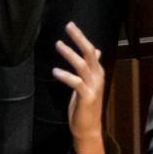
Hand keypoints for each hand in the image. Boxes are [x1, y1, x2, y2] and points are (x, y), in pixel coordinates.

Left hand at [53, 22, 105, 153]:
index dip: (81, 38)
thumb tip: (96, 50)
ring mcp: (93, 87)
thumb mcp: (89, 83)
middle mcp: (97, 77)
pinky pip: (76, 83)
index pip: (90, 50)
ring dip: (71, 54)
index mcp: (97, 72)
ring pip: (83, 66)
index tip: (71, 26)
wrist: (89, 128)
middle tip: (69, 26)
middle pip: (89, 53)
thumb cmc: (86, 105)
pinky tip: (55, 71)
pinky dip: (66, 76)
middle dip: (79, 39)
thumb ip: (91, 67)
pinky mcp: (86, 97)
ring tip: (58, 44)